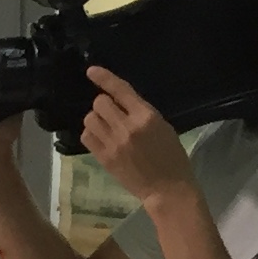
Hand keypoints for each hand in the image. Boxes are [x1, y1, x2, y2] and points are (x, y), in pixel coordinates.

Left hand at [81, 68, 196, 205]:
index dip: (104, 78)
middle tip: (113, 113)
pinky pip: (86, 137)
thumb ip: (141, 113)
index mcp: (146, 116)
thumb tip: (120, 103)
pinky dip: (91, 133)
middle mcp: (126, 127)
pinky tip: (101, 138)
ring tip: (107, 126)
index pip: (120, 90)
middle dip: (104, 104)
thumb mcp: (163, 126)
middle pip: (99, 103)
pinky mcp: (103, 158)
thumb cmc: (171, 156)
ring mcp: (112, 144)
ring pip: (89, 118)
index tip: (91, 71)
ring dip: (96, 118)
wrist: (167, 188)